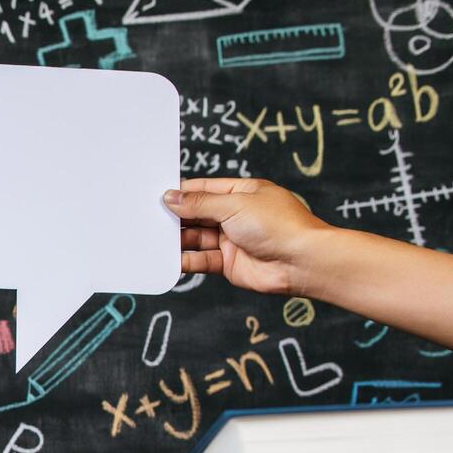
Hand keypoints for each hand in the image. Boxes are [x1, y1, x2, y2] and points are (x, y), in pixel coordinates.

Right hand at [163, 178, 331, 295]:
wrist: (301, 262)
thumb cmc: (279, 226)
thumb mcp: (234, 205)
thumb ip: (199, 204)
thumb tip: (172, 197)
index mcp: (241, 193)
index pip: (203, 189)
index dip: (181, 192)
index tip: (157, 195)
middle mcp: (236, 215)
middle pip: (197, 214)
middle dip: (176, 216)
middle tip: (150, 218)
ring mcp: (232, 239)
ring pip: (196, 237)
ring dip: (178, 238)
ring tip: (157, 238)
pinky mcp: (228, 263)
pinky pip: (201, 259)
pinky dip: (185, 260)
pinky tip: (170, 259)